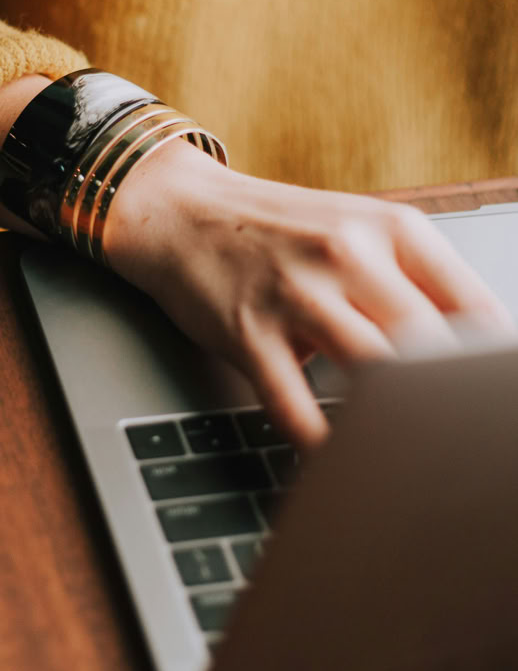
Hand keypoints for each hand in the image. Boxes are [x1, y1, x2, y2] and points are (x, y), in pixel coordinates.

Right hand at [103, 140, 515, 446]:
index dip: (493, 369)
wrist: (183, 212)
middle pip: (429, 346)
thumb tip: (476, 356)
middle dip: (449, 403)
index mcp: (390, 228)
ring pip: (372, 375)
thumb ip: (414, 282)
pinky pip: (295, 406)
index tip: (491, 409)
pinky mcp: (247, 331)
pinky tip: (336, 459)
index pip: (474, 307)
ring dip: (393, 424)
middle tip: (456, 441)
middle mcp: (347, 253)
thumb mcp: (356, 232)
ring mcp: (295, 292)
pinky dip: (322, 445)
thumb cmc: (278, 230)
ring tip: (406, 456)